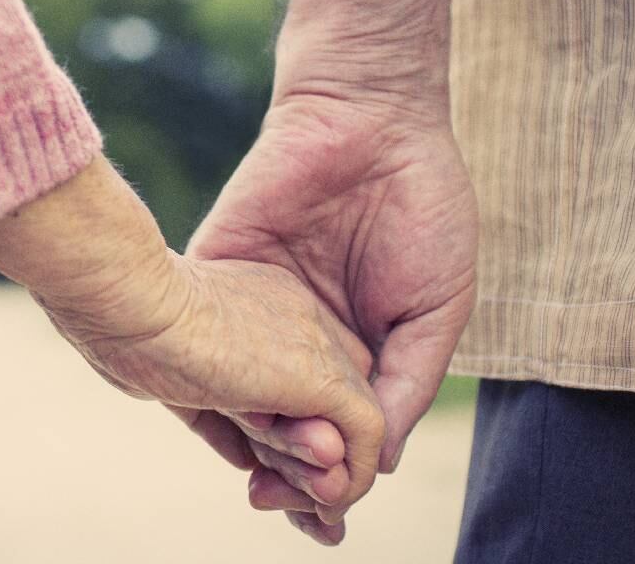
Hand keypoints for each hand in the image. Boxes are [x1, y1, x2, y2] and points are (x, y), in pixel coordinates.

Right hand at [0, 157, 385, 531]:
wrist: (128, 303)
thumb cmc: (121, 326)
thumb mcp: (174, 368)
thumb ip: (219, 407)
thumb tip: (246, 457)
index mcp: (264, 301)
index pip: (299, 370)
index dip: (288, 426)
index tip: (260, 468)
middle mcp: (299, 313)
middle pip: (330, 396)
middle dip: (316, 459)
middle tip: (296, 506)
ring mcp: (314, 341)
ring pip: (350, 418)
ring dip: (328, 477)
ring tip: (313, 517)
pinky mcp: (320, 376)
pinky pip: (365, 435)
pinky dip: (351, 479)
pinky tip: (325, 507)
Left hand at [189, 92, 476, 484]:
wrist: (369, 117)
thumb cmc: (422, 207)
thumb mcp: (434, 309)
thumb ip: (406, 383)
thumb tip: (380, 461)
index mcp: (353, 350)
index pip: (335, 430)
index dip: (334, 477)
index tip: (329, 517)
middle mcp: (297, 339)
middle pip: (279, 423)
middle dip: (280, 473)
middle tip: (279, 508)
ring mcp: (253, 310)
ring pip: (234, 393)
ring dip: (240, 443)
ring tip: (256, 486)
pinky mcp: (216, 276)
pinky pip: (200, 338)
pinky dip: (203, 383)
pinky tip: (218, 423)